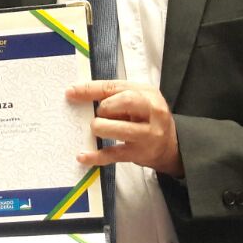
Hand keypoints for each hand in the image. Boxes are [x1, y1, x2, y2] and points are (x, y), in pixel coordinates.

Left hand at [65, 80, 181, 176]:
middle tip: (99, 114)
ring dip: (101, 128)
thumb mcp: (137, 99)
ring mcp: (147, 134)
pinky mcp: (140, 153)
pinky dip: (95, 156)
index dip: (91, 89)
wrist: (170, 145)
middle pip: (125, 101)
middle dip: (105, 107)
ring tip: (97, 129)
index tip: (71, 92)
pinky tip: (83, 156)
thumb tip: (79, 93)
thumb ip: (114, 95)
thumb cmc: (147, 118)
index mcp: (147, 93)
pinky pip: (114, 154)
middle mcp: (152, 112)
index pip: (116, 86)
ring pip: (120, 129)